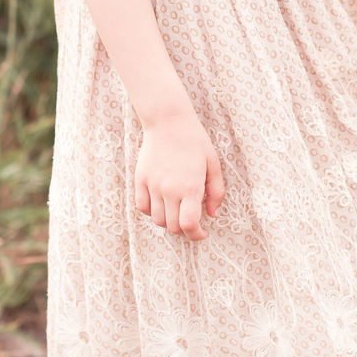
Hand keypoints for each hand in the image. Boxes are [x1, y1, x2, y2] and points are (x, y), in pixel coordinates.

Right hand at [135, 111, 224, 240]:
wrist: (168, 121)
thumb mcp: (213, 164)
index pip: (189, 225)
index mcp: (190, 187)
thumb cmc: (194, 141)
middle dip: (184, 229)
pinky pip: (142, 206)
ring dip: (168, 221)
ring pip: (157, 220)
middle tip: (190, 221)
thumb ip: (216, 192)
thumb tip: (213, 215)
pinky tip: (161, 202)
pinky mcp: (140, 179)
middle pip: (173, 226)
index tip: (202, 233)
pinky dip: (151, 211)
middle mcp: (169, 189)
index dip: (196, 235)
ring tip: (176, 210)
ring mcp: (153, 185)